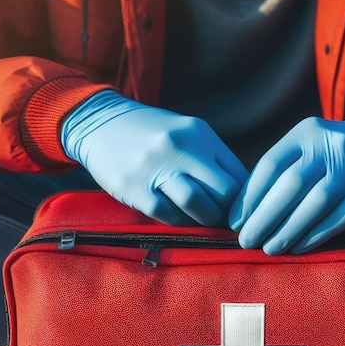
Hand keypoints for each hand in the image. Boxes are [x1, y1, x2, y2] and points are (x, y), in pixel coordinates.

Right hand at [62, 90, 248, 225]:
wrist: (99, 124)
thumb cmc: (151, 133)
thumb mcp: (187, 132)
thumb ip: (213, 158)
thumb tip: (243, 194)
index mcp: (199, 133)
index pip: (238, 175)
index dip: (245, 199)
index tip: (240, 210)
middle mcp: (181, 147)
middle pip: (224, 192)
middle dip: (228, 212)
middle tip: (223, 218)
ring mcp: (156, 168)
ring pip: (198, 205)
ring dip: (206, 219)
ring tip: (202, 218)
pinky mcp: (135, 188)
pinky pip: (169, 215)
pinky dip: (180, 221)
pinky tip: (178, 215)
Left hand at [228, 110, 344, 254]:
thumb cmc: (335, 154)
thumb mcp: (310, 146)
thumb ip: (283, 170)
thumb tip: (246, 210)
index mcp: (305, 133)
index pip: (270, 165)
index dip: (249, 196)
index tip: (235, 222)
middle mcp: (328, 145)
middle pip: (290, 185)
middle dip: (264, 217)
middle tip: (247, 241)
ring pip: (314, 203)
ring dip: (288, 230)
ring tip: (270, 248)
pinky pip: (338, 217)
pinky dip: (315, 235)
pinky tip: (298, 247)